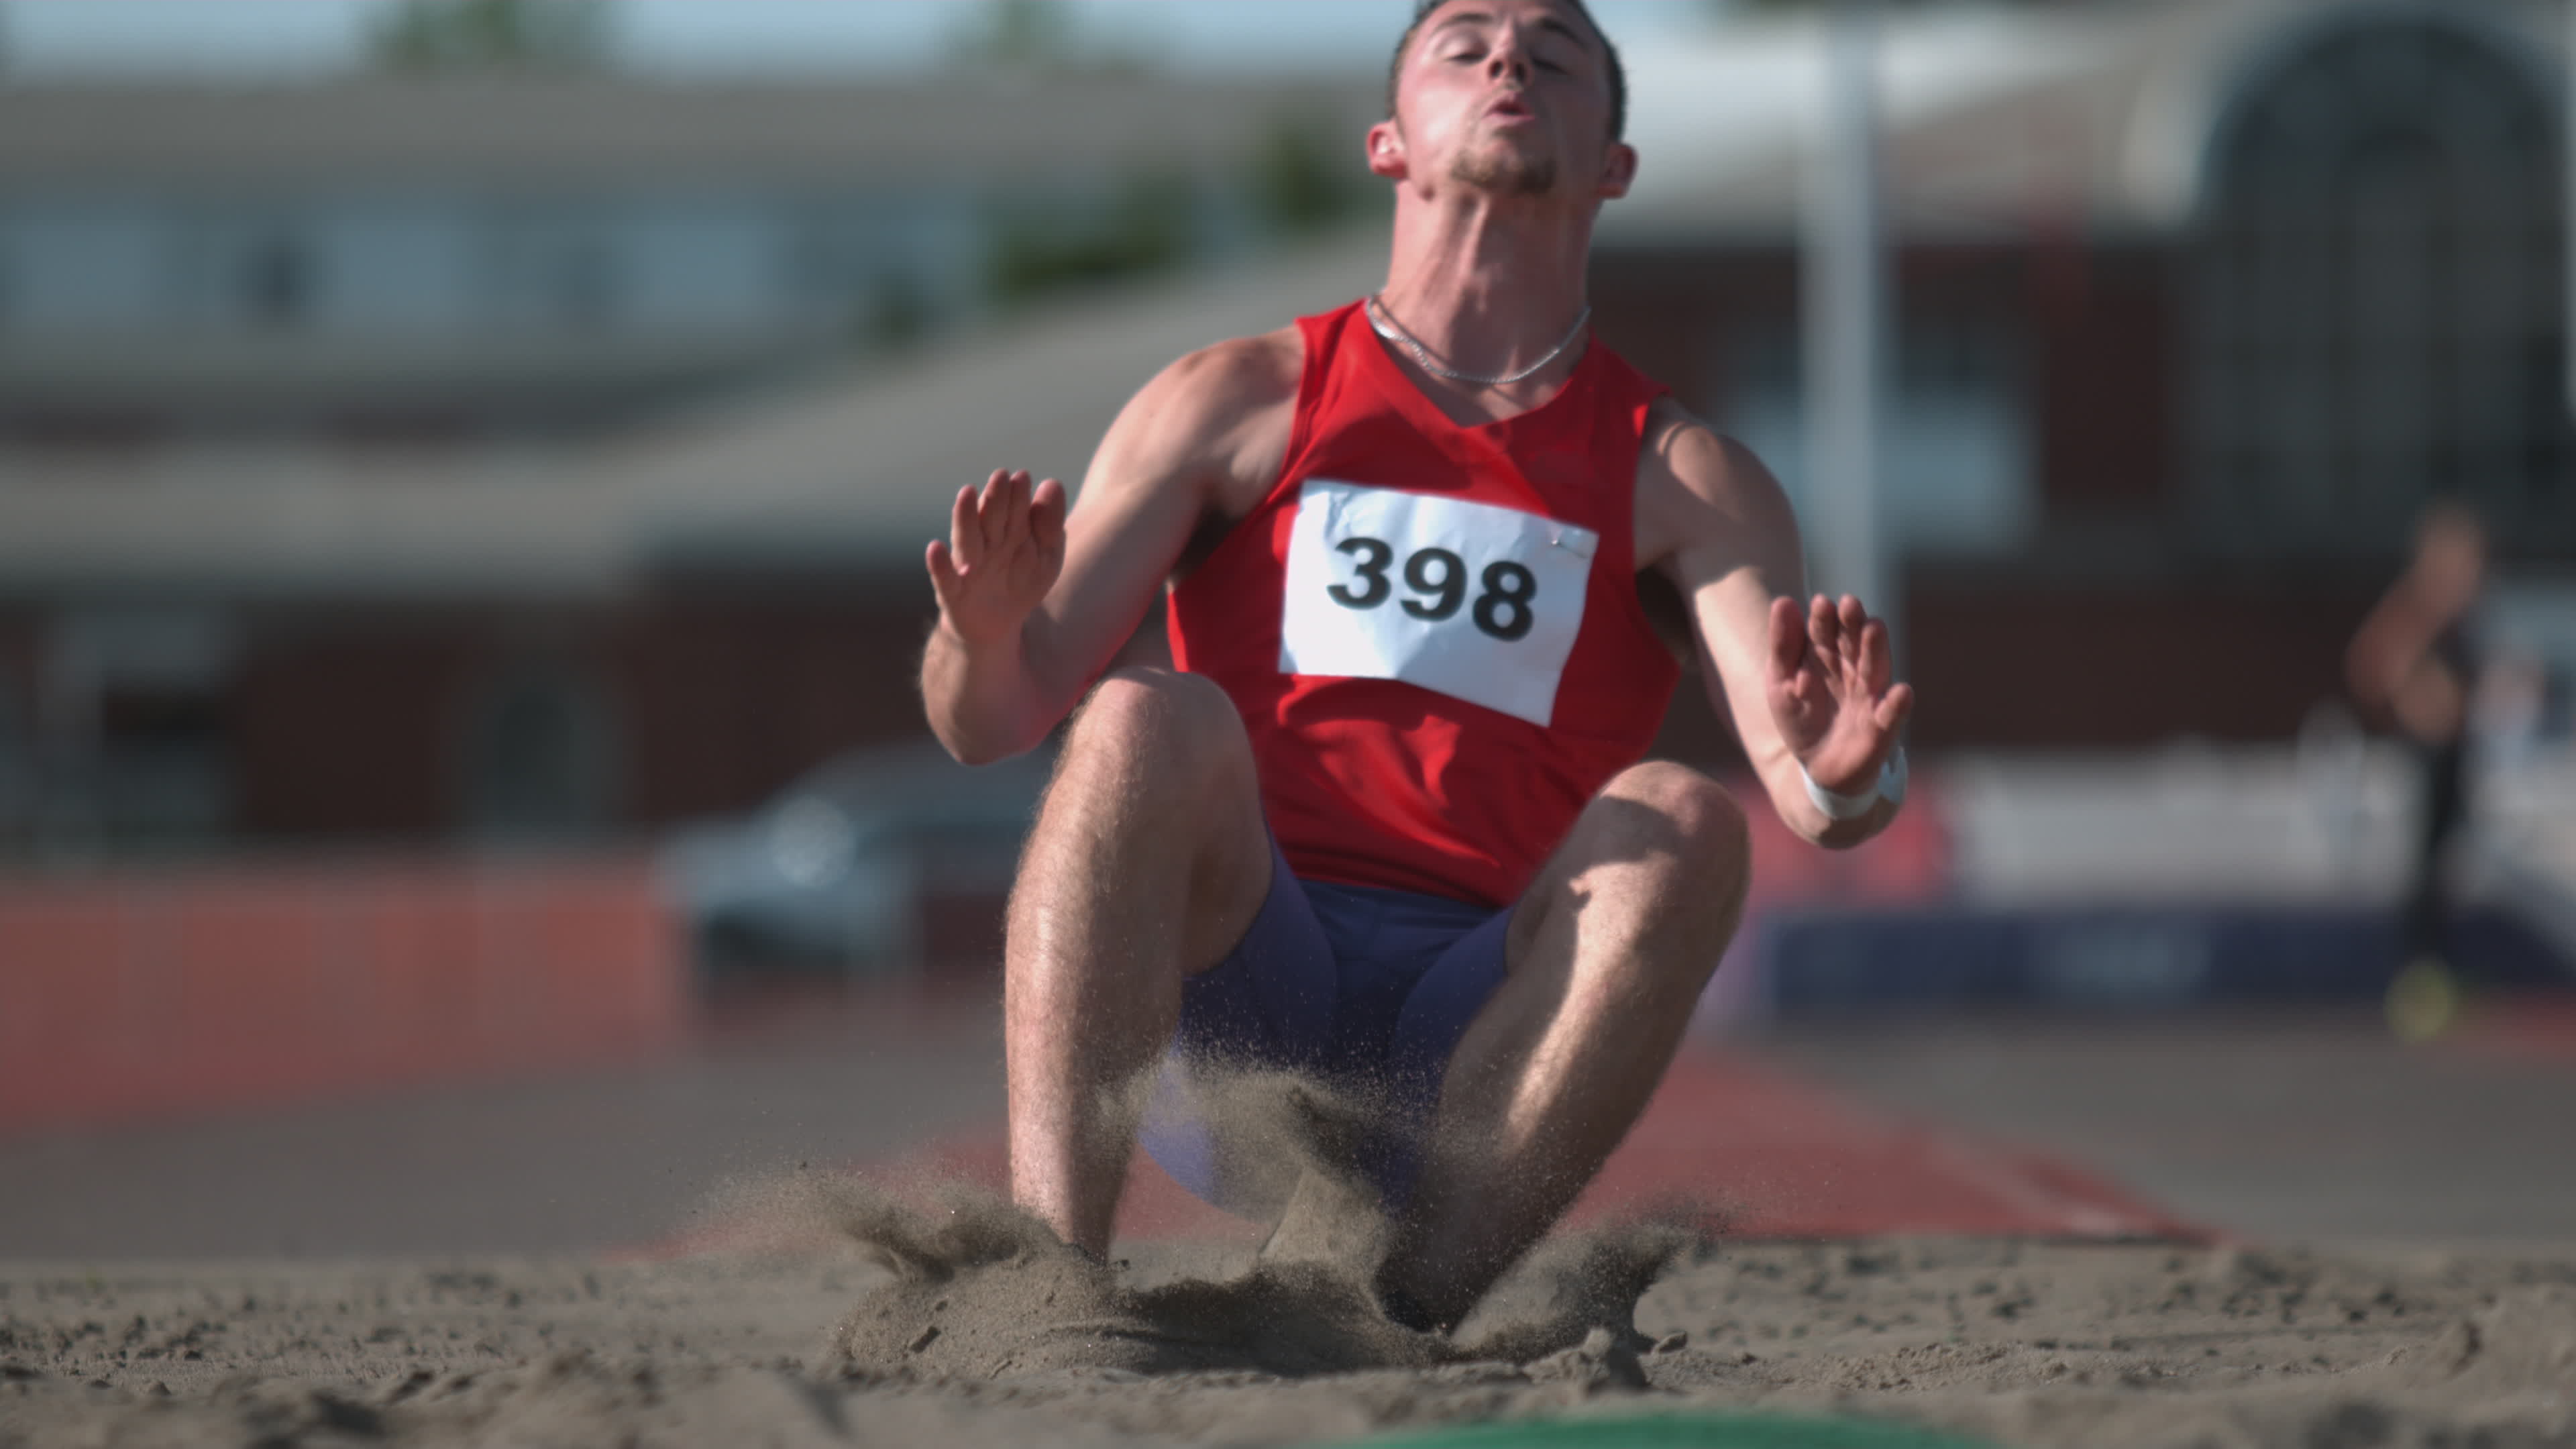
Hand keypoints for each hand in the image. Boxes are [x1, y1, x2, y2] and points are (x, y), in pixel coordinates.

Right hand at [927, 469, 1067, 649]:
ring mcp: (967, 567)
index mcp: (1008, 533)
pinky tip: (935, 548)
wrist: (996, 626)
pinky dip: (939, 565)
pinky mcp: (953, 594)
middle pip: (990, 520)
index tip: (1022, 477)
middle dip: (995, 498)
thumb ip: (1050, 525)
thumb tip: (1053, 483)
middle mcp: (985, 545)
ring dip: (965, 517)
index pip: (1013, 510)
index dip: (1017, 495)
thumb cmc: (1022, 584)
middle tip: (1001, 476)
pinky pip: (944, 578)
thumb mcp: (1046, 557)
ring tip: (967, 493)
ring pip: (966, 540)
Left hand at [1765, 594, 1913, 796]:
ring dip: (1876, 648)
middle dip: (1852, 623)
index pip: (1824, 632)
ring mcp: (1869, 696)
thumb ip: (1782, 645)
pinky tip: (1900, 692)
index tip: (1821, 603)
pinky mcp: (1881, 726)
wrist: (1817, 767)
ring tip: (1874, 627)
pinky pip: (1891, 714)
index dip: (1823, 619)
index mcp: (1826, 657)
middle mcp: (1852, 671)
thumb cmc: (1801, 718)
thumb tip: (1782, 600)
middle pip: (1853, 642)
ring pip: (1874, 668)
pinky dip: (1897, 705)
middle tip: (1850, 604)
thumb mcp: (1780, 683)